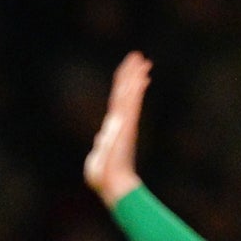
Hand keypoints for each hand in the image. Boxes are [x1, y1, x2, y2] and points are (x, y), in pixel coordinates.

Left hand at [85, 51, 150, 206]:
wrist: (110, 183)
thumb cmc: (102, 176)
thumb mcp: (97, 156)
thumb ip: (101, 143)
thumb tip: (99, 137)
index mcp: (113, 127)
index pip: (119, 100)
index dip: (124, 84)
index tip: (133, 71)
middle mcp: (120, 122)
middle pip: (126, 92)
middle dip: (132, 74)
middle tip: (139, 57)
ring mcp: (125, 123)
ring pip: (130, 94)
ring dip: (136, 76)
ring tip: (143, 60)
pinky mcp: (128, 126)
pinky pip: (132, 104)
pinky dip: (137, 90)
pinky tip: (142, 77)